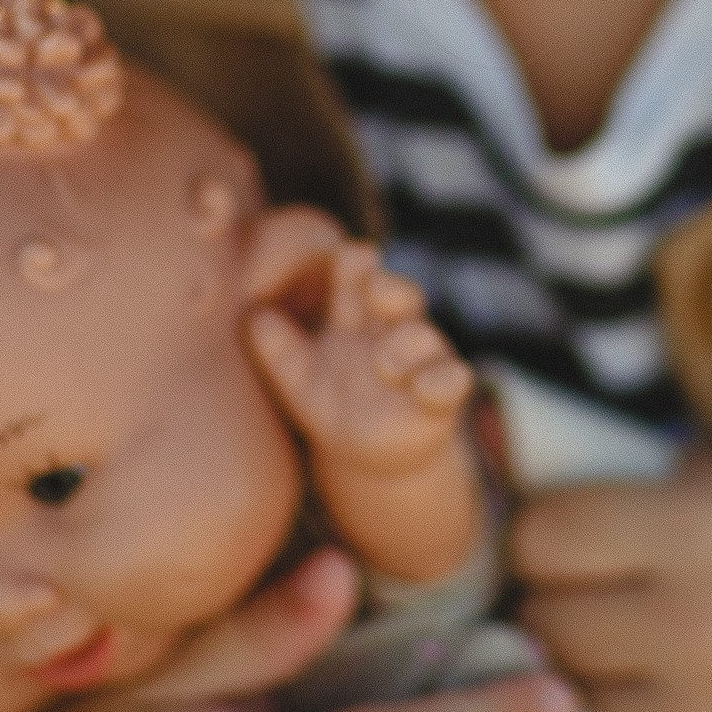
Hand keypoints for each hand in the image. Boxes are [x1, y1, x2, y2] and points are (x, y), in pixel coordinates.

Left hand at [253, 243, 472, 475]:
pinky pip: (454, 378)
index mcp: (359, 319)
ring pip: (426, 335)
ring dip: (408, 342)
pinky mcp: (442, 395)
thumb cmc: (335, 404)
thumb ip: (279, 351)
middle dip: (390, 287)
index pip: (360, 279)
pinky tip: (423, 388)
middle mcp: (394, 331)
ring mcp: (422, 361)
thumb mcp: (300, 381)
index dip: (356, 265)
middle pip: (401, 294)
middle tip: (374, 289)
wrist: (370, 456)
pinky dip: (442, 380)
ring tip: (385, 364)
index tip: (347, 255)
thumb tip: (257, 318)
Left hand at [510, 449, 711, 711]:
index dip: (541, 537)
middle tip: (586, 601)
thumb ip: (589, 459)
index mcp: (707, 529)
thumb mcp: (698, 476)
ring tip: (618, 654)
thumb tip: (480, 427)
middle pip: (546, 623)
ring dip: (575, 679)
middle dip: (550, 608)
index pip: (542, 536)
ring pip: (568, 701)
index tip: (563, 542)